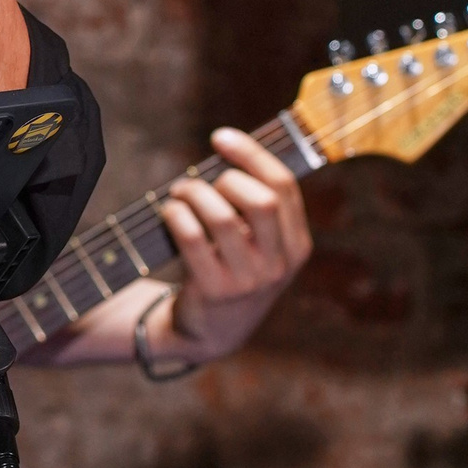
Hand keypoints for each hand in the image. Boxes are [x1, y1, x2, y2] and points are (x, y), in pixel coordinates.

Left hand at [152, 127, 312, 361]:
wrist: (215, 330)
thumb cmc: (233, 268)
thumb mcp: (260, 243)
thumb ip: (255, 203)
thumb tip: (230, 145)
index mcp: (297, 245)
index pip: (284, 186)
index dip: (251, 154)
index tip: (220, 136)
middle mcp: (279, 263)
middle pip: (260, 200)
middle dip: (224, 180)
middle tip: (202, 183)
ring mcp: (248, 280)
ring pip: (223, 218)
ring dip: (195, 194)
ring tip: (180, 193)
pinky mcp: (214, 290)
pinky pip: (192, 239)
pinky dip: (176, 215)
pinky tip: (169, 211)